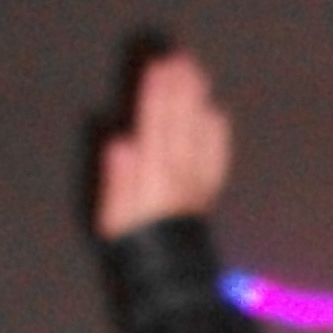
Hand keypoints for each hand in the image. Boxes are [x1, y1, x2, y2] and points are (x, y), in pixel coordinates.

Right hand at [96, 49, 231, 237]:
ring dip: (197, 102)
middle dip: (180, 89)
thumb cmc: (134, 243)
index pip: (155, 127)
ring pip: (200, 134)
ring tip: (197, 73)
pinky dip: (218, 133)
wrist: (169, 275)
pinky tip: (217, 113)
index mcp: (154, 176)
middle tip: (182, 57)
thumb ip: (118, 180)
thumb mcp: (114, 217)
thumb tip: (121, 143)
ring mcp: (198, 181)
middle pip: (180, 123)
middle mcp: (180, 174)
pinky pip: (217, 156)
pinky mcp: (207, 190)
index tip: (159, 67)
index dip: (157, 96)